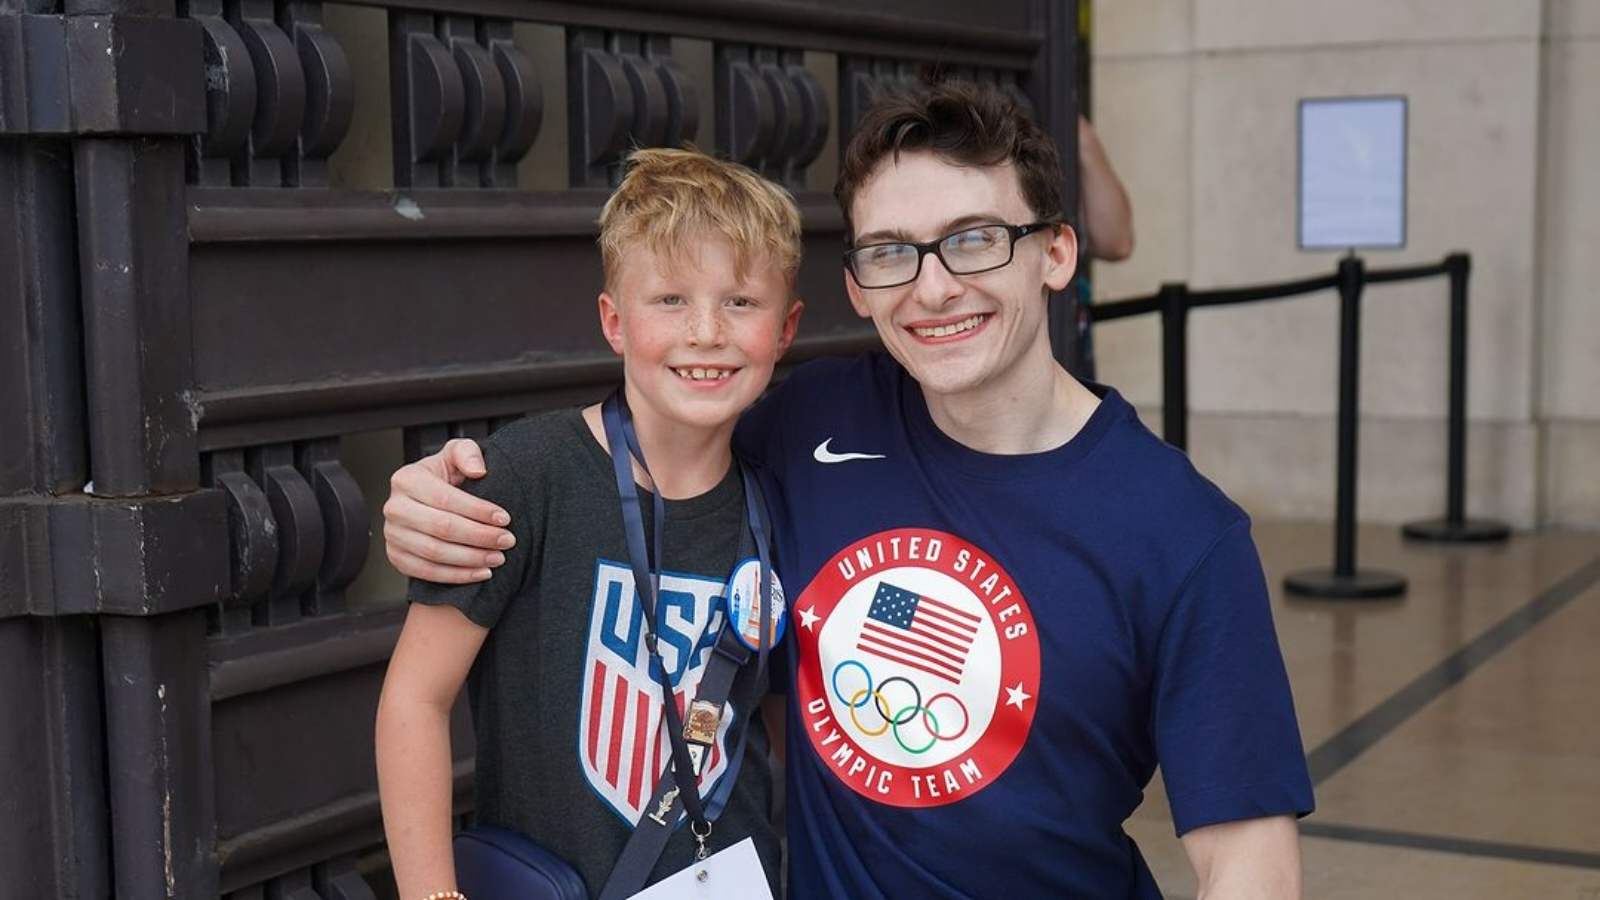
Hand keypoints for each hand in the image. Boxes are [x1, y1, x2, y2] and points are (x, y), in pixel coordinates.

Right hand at [384, 438, 513, 583]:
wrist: (427, 499)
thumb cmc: (445, 476)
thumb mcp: (456, 453)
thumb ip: (467, 452)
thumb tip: (478, 470)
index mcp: (407, 479)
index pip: (446, 499)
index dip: (478, 511)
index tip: (504, 518)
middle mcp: (395, 507)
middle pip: (442, 528)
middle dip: (480, 537)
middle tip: (507, 541)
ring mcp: (392, 534)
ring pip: (435, 553)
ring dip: (471, 559)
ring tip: (497, 558)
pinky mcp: (396, 557)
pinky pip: (426, 572)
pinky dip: (456, 576)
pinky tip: (480, 572)